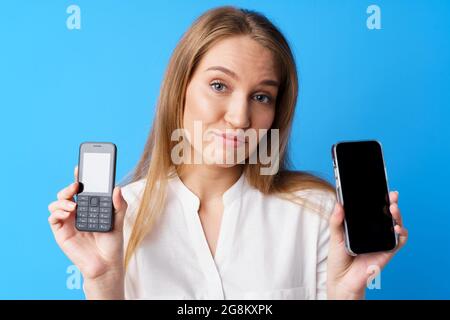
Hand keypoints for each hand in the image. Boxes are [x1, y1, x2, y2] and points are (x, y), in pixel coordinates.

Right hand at [48, 166, 127, 297]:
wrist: (106, 264)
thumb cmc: (112, 243)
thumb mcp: (119, 221)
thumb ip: (119, 205)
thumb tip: (118, 188)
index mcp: (90, 207)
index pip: (83, 189)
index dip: (79, 177)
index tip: (80, 167)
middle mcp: (78, 212)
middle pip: (67, 193)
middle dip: (70, 186)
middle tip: (77, 185)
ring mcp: (68, 221)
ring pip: (57, 203)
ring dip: (62, 199)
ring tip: (73, 205)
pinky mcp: (61, 232)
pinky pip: (52, 217)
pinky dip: (57, 211)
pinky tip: (68, 212)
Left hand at [327, 191, 407, 298]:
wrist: (342, 279)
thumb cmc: (338, 257)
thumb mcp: (335, 235)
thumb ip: (337, 220)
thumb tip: (339, 204)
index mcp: (362, 226)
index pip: (373, 209)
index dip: (379, 199)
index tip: (381, 188)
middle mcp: (374, 232)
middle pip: (387, 215)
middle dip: (392, 203)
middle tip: (391, 196)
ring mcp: (381, 241)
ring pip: (395, 225)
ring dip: (398, 216)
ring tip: (393, 209)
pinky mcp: (387, 252)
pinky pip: (399, 242)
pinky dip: (401, 234)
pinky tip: (397, 229)